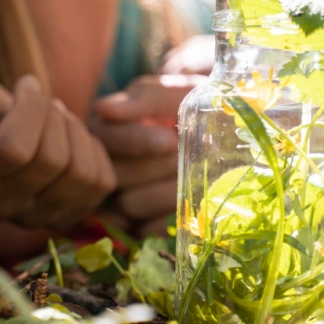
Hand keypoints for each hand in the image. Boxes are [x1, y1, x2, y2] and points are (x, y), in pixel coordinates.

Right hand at [0, 72, 115, 229]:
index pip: (14, 148)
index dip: (30, 108)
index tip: (26, 86)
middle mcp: (3, 208)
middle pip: (52, 160)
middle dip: (55, 117)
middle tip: (45, 102)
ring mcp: (39, 216)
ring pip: (80, 173)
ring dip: (76, 132)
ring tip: (59, 118)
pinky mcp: (70, 214)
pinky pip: (101, 181)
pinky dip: (94, 150)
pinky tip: (73, 139)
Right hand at [91, 75, 205, 235]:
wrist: (219, 134)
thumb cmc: (193, 108)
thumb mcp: (175, 92)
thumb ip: (145, 97)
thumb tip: (103, 109)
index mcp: (106, 131)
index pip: (108, 139)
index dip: (137, 141)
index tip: (170, 139)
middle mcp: (104, 167)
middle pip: (117, 176)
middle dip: (158, 167)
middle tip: (189, 158)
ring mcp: (116, 200)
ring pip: (129, 205)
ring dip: (167, 192)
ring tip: (194, 177)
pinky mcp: (135, 227)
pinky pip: (143, 231)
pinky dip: (169, 218)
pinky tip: (189, 202)